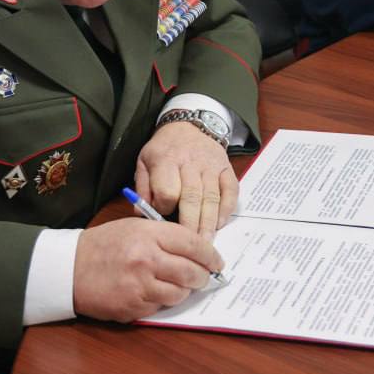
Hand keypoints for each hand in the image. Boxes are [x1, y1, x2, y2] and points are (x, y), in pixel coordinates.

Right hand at [71, 217, 223, 321]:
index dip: (211, 255)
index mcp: (149, 235)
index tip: (218, 261)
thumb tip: (197, 250)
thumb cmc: (104, 244)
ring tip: (176, 283)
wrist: (69, 268)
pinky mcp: (133, 307)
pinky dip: (162, 301)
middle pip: (192, 272)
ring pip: (180, 293)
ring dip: (183, 290)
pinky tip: (153, 291)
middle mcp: (147, 260)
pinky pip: (160, 307)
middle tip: (202, 276)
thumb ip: (165, 235)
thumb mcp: (135, 227)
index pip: (194, 245)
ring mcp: (140, 286)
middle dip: (202, 276)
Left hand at [135, 120, 236, 237]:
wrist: (188, 126)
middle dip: (190, 225)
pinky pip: (230, 191)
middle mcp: (191, 162)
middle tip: (189, 247)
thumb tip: (142, 215)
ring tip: (205, 243)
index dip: (164, 208)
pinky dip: (226, 209)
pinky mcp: (226, 168)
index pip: (167, 190)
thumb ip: (142, 189)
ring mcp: (211, 165)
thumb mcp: (144, 162)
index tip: (162, 217)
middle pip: (192, 198)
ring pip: (211, 198)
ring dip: (208, 223)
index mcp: (166, 160)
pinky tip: (219, 224)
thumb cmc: (164, 150)